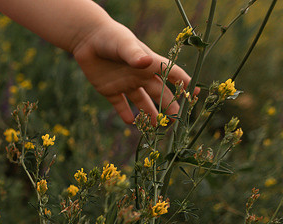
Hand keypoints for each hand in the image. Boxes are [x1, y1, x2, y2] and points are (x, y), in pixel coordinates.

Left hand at [72, 21, 192, 122]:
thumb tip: (146, 62)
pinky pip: (120, 105)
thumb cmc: (111, 37)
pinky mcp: (110, 90)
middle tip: (174, 120)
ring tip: (155, 127)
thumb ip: (135, 55)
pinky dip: (125, 114)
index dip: (184, 82)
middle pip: (159, 93)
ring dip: (149, 114)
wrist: (88, 39)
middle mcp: (140, 75)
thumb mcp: (124, 44)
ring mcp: (126, 83)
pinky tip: (130, 122)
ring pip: (142, 102)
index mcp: (149, 64)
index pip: (172, 73)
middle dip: (168, 106)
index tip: (195, 93)